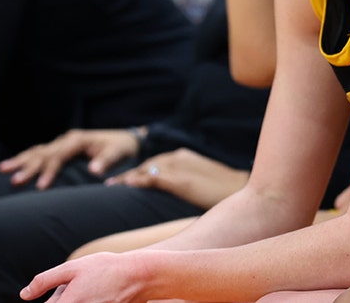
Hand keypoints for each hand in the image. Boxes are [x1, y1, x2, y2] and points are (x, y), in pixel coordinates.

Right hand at [0, 128, 138, 189]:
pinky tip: (14, 165)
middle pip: (43, 153)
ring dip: (21, 160)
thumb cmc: (122, 148)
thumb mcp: (118, 153)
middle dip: (28, 167)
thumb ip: (107, 161)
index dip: (49, 171)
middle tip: (14, 180)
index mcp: (78, 140)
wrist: (128, 140)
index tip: (40, 187)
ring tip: (3, 169)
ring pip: (38, 151)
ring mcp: (63, 143)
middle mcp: (67, 139)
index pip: (58, 156)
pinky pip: (41, 152)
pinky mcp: (62, 149)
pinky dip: (27, 158)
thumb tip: (94, 171)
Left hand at [22, 251, 148, 302]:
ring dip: (76, 299)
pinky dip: (90, 300)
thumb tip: (24, 294)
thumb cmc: (106, 269)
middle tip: (78, 285)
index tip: (65, 287)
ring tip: (90, 289)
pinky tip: (98, 294)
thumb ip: (45, 281)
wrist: (139, 275)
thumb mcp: (73, 268)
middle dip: (63, 297)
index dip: (53, 299)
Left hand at [105, 148, 248, 209]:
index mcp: (184, 156)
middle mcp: (178, 157)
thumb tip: (179, 193)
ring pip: (145, 170)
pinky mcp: (179, 179)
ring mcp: (178, 167)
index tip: (123, 180)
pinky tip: (127, 185)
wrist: (239, 186)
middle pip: (146, 165)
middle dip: (128, 174)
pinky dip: (138, 181)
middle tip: (109, 184)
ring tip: (110, 186)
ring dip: (127, 178)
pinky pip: (152, 179)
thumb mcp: (201, 181)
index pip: (155, 162)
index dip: (138, 171)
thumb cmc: (223, 188)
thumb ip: (186, 183)